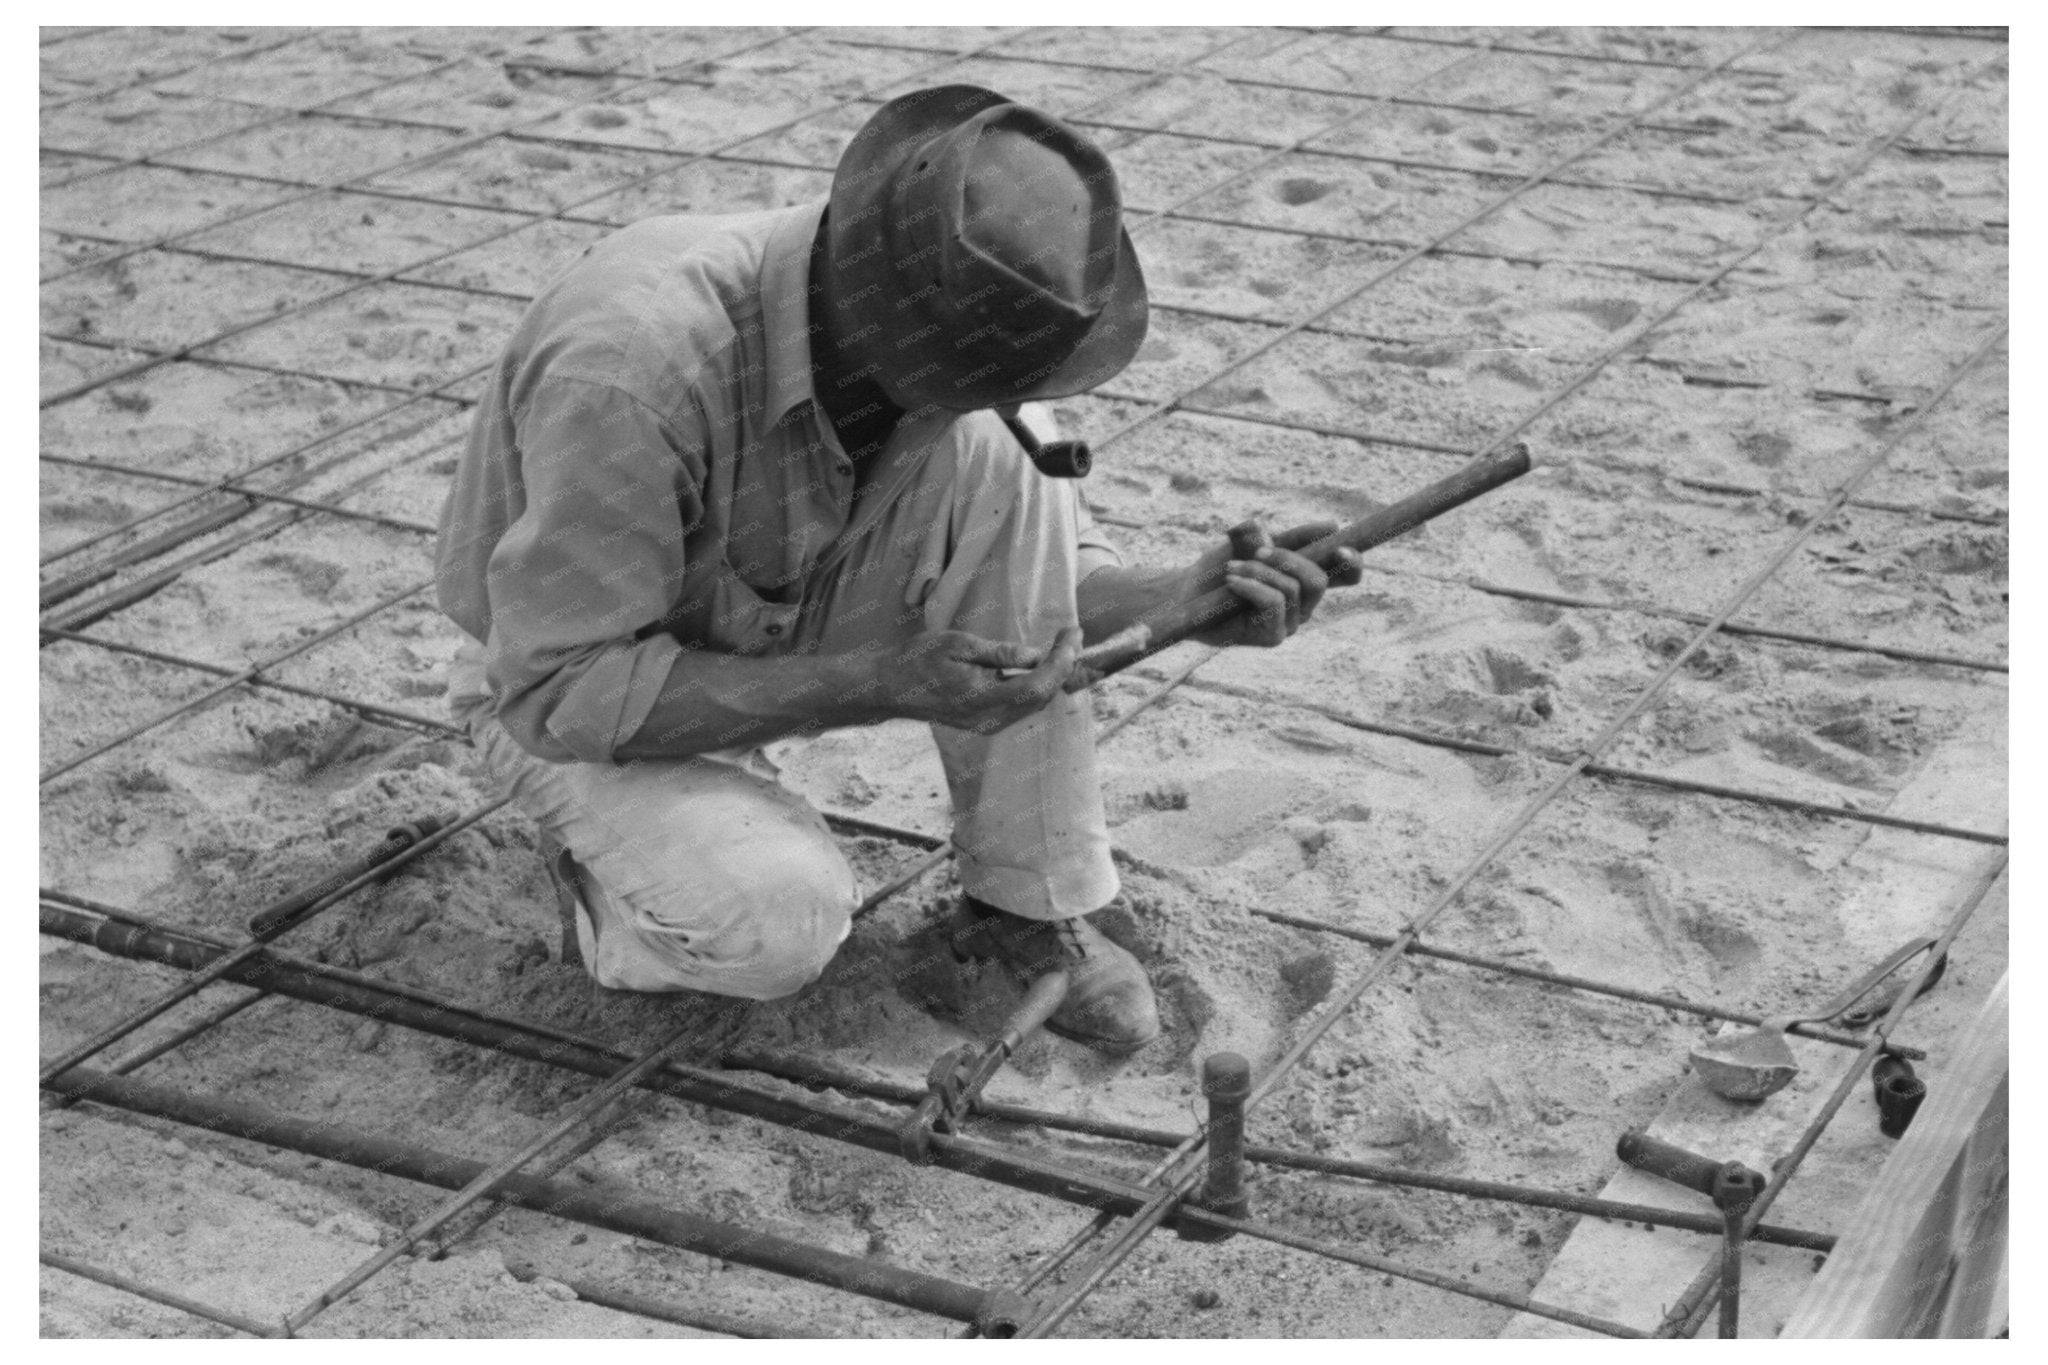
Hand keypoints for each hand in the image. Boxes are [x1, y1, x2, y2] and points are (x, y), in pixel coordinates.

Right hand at [870, 627, 1082, 732]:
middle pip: (1042, 698)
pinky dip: (1039, 686)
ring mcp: (988, 726)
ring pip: (1035, 705)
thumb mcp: (958, 644)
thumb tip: (1035, 655)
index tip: (1072, 634)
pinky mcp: (986, 724)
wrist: (892, 688)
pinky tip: (1044, 666)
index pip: (1036, 686)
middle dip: (1064, 666)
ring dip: (1054, 677)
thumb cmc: (920, 660)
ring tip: (1064, 648)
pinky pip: (1022, 708)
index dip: (1060, 661)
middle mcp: (989, 719)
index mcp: (981, 699)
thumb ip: (999, 653)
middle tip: (1074, 636)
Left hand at [1186, 520, 1364, 647]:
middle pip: (1318, 580)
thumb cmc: (1223, 568)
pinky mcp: (1272, 638)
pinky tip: (1232, 581)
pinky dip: (1252, 585)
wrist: (1188, 594)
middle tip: (1258, 551)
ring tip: (1232, 568)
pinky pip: (1273, 604)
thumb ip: (1292, 538)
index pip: (1346, 576)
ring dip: (1259, 571)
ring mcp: (1290, 625)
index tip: (1343, 548)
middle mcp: (1304, 606)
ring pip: (1291, 590)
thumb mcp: (1259, 544)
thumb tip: (1332, 526)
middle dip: (1288, 559)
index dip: (1353, 564)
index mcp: (1306, 582)